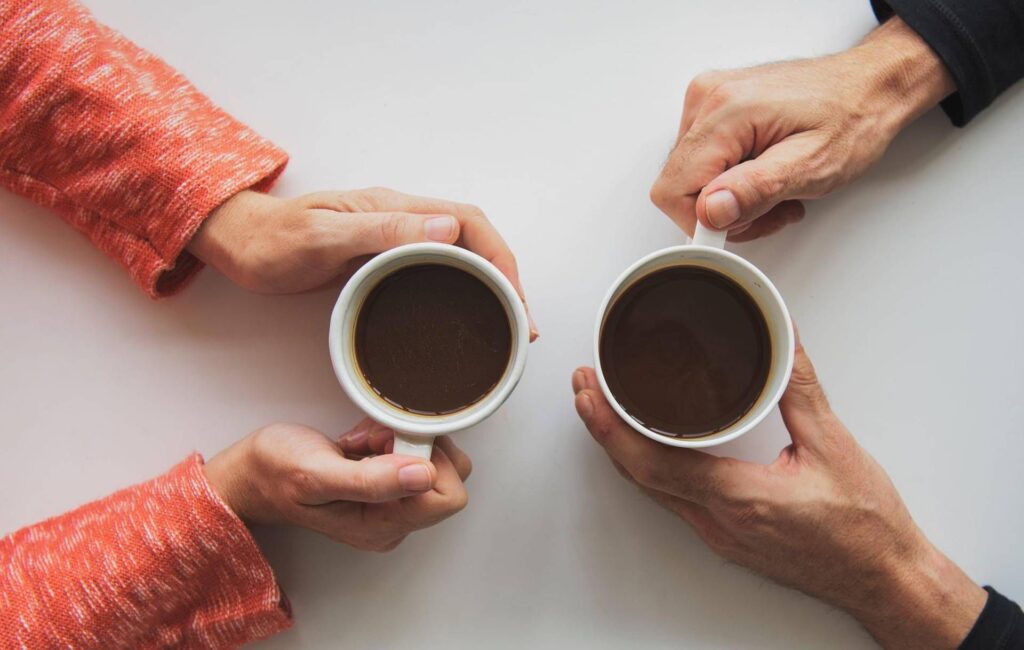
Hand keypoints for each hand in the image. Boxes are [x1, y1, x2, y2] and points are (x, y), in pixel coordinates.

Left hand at [189, 186, 536, 337]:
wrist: (240, 244)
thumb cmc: (272, 241)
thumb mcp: (323, 236)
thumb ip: (381, 230)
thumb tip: (447, 227)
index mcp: (395, 209)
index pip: (469, 222)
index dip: (500, 258)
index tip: (515, 298)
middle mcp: (401, 219)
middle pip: (475, 240)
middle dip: (506, 277)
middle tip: (521, 322)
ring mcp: (393, 239)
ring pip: (460, 255)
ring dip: (489, 284)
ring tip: (506, 323)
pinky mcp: (383, 259)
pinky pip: (437, 270)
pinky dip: (462, 290)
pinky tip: (465, 313)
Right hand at [203, 419, 470, 551]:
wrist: (251, 474)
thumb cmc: (275, 473)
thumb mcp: (317, 474)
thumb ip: (372, 480)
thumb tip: (424, 475)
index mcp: (383, 526)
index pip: (448, 495)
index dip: (426, 460)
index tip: (389, 446)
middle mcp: (394, 521)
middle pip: (447, 475)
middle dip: (413, 446)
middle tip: (371, 442)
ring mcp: (392, 505)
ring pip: (432, 459)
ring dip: (399, 438)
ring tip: (361, 443)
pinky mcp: (388, 486)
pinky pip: (414, 454)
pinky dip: (390, 438)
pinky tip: (361, 443)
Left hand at [572, 344, 985, 648]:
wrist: (885, 579)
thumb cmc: (865, 526)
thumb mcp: (834, 445)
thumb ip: (800, 387)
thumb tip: (784, 337)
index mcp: (740, 498)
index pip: (654, 463)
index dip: (611, 428)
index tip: (588, 395)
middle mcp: (719, 522)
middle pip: (639, 476)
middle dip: (603, 429)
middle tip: (584, 388)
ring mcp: (719, 534)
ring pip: (652, 489)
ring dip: (622, 448)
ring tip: (603, 408)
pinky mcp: (726, 536)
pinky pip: (672, 498)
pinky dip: (648, 466)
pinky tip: (646, 444)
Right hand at [650, 17, 954, 241]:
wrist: (870, 86)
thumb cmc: (853, 118)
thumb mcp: (812, 165)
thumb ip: (755, 190)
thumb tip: (710, 212)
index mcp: (726, 111)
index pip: (673, 190)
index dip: (703, 222)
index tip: (741, 224)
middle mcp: (708, 99)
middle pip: (679, 186)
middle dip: (722, 212)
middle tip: (770, 207)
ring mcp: (708, 100)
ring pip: (690, 178)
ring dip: (730, 197)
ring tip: (774, 188)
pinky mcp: (714, 107)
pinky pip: (702, 161)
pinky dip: (731, 178)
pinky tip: (763, 173)